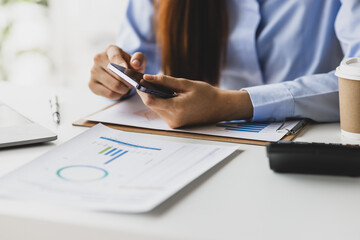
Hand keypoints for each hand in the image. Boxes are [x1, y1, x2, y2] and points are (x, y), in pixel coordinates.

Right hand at [89, 45, 145, 98]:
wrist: (119, 73)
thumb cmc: (129, 65)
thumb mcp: (138, 60)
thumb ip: (139, 59)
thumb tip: (135, 63)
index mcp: (111, 50)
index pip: (115, 56)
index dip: (121, 63)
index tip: (126, 69)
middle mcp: (98, 58)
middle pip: (117, 75)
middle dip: (129, 82)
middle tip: (132, 83)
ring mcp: (93, 72)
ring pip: (114, 86)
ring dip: (124, 89)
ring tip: (126, 87)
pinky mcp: (92, 84)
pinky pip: (109, 94)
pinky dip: (118, 95)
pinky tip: (119, 91)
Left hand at [137, 74, 253, 127]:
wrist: (221, 108)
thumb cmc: (207, 94)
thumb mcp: (186, 84)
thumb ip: (166, 81)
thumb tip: (148, 77)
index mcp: (176, 109)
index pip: (150, 100)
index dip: (143, 90)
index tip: (141, 79)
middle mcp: (173, 120)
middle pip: (151, 105)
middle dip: (148, 92)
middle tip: (149, 79)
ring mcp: (174, 124)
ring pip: (156, 108)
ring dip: (155, 97)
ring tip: (161, 86)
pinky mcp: (175, 124)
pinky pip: (163, 112)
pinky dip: (162, 102)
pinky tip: (168, 94)